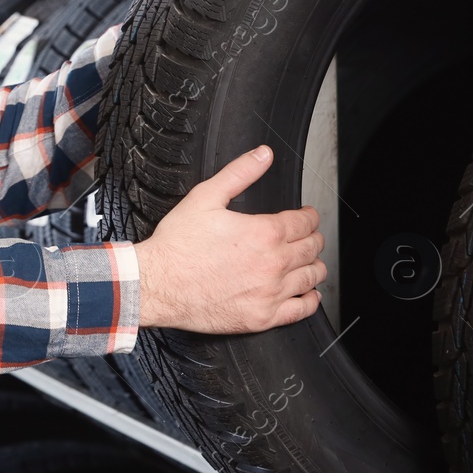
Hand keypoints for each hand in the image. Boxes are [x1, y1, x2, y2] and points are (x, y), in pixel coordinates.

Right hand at [132, 144, 325, 333]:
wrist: (157, 284)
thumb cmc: (177, 246)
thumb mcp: (205, 197)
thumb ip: (239, 173)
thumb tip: (262, 155)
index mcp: (263, 233)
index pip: (303, 222)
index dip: (310, 216)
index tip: (308, 216)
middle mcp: (273, 264)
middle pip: (311, 248)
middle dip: (314, 238)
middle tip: (310, 236)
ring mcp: (269, 293)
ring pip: (311, 277)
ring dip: (315, 266)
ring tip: (310, 262)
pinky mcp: (262, 317)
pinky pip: (300, 310)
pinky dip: (310, 300)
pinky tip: (307, 294)